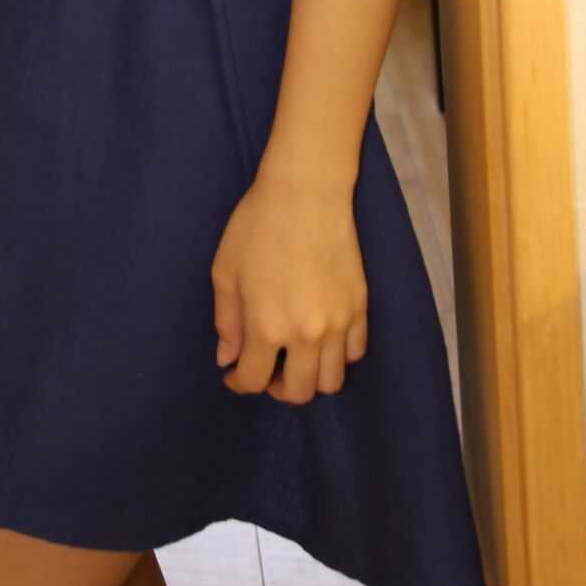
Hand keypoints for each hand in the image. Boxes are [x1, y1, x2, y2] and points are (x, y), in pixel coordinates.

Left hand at [210, 174, 368, 402]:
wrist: (306, 193)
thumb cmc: (257, 226)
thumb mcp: (225, 271)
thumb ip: (226, 321)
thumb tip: (228, 359)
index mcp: (267, 326)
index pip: (254, 380)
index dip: (238, 383)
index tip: (232, 374)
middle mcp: (306, 335)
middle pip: (298, 392)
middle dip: (276, 388)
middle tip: (266, 369)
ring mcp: (338, 323)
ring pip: (332, 381)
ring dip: (310, 378)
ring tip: (296, 359)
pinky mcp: (360, 307)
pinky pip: (355, 352)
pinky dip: (338, 356)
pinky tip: (322, 338)